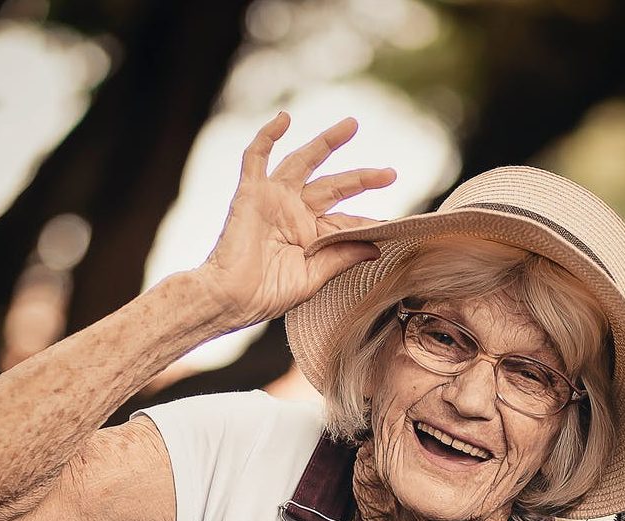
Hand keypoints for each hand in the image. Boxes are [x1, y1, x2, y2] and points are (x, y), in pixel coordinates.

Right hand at [193, 112, 396, 327]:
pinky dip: (268, 136)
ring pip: (304, 162)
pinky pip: (257, 158)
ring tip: (351, 126)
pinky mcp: (251, 193)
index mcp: (312, 235)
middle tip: (390, 173)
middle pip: (335, 186)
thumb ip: (342, 257)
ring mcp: (274, 199)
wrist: (232, 298)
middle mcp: (296, 212)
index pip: (346, 220)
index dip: (367, 222)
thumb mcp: (314, 277)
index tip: (392, 225)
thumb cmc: (268, 294)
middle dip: (362, 178)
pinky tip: (284, 119)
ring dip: (326, 142)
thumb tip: (375, 247)